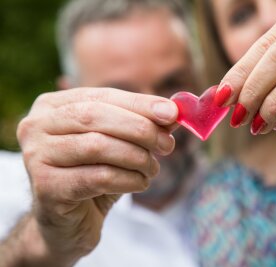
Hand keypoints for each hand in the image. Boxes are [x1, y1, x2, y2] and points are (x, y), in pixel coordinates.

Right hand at [16, 87, 177, 264]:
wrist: (68, 222)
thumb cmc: (94, 176)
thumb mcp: (119, 145)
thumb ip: (143, 124)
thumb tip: (174, 111)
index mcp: (53, 105)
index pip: (102, 96)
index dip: (140, 104)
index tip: (172, 113)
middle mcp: (36, 126)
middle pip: (96, 116)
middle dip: (140, 129)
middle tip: (167, 145)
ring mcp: (35, 156)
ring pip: (97, 146)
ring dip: (137, 157)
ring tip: (152, 168)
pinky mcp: (45, 187)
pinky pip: (98, 177)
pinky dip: (128, 179)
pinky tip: (140, 183)